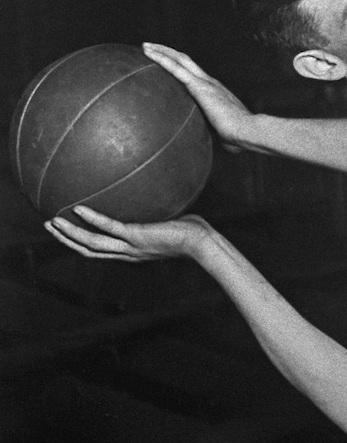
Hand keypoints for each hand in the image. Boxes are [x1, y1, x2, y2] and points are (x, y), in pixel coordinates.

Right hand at [46, 206, 212, 262]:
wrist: (202, 242)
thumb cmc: (191, 231)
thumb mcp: (168, 221)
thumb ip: (156, 212)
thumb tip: (152, 190)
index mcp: (132, 250)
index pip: (101, 250)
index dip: (81, 242)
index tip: (67, 230)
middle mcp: (127, 252)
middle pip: (88, 250)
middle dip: (66, 239)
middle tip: (48, 225)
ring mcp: (131, 246)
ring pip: (92, 244)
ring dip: (70, 234)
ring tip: (52, 222)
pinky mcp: (137, 236)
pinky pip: (110, 227)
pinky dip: (92, 219)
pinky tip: (78, 209)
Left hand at [143, 42, 252, 152]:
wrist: (247, 130)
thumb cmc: (238, 137)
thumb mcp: (221, 132)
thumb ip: (212, 131)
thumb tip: (206, 142)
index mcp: (215, 92)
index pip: (194, 74)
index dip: (181, 67)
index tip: (168, 64)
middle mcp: (210, 82)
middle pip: (186, 60)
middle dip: (168, 52)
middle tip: (151, 47)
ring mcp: (205, 82)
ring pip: (179, 60)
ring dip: (161, 51)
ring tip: (145, 46)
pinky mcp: (199, 86)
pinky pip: (175, 68)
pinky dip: (161, 58)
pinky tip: (148, 53)